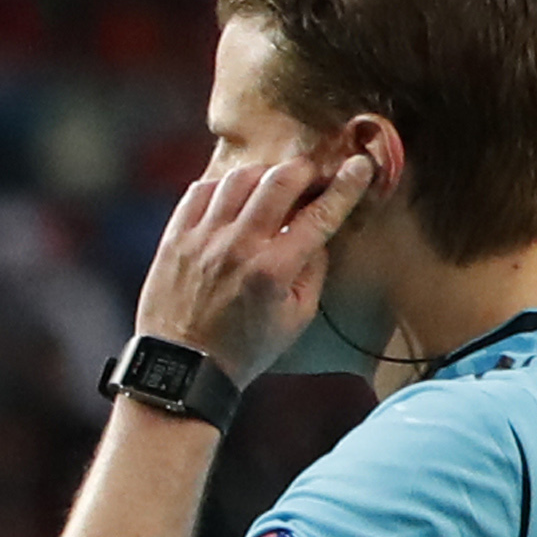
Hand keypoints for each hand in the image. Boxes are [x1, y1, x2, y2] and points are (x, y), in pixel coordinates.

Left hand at [131, 147, 376, 386]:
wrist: (182, 368)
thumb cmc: (244, 348)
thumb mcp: (296, 319)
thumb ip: (313, 271)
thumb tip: (317, 233)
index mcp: (273, 270)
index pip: (319, 214)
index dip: (345, 186)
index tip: (360, 167)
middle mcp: (239, 246)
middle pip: (280, 180)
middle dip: (305, 171)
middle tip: (311, 178)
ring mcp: (203, 238)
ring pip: (241, 177)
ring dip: (264, 175)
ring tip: (271, 187)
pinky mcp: (176, 237)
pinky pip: (200, 190)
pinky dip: (223, 186)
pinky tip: (233, 198)